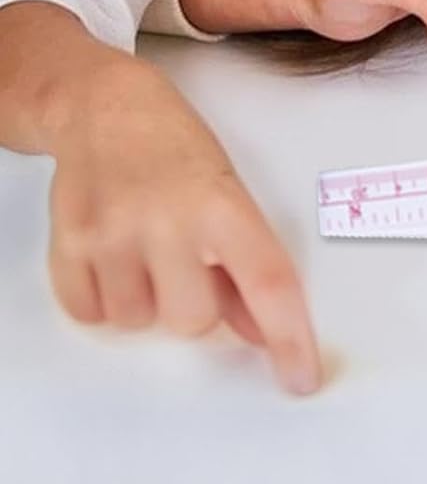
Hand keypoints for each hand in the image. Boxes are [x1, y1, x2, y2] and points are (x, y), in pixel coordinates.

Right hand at [47, 52, 320, 394]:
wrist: (106, 106)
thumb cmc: (176, 147)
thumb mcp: (227, 191)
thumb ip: (244, 263)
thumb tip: (263, 333)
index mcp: (222, 203)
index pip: (268, 282)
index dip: (290, 336)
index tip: (301, 376)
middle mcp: (168, 220)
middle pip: (195, 321)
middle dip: (196, 299)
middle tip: (187, 253)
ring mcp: (113, 235)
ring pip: (140, 323)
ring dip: (147, 296)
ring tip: (147, 242)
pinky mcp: (67, 247)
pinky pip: (92, 315)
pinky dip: (104, 296)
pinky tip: (114, 250)